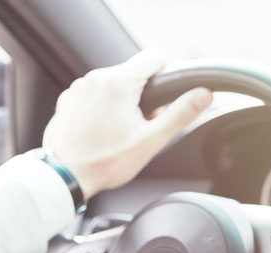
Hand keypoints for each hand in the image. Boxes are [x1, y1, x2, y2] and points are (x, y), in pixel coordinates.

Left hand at [42, 50, 212, 198]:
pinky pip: (91, 96)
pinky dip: (99, 108)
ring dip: (119, 101)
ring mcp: (78, 89)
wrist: (66, 177)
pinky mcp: (67, 101)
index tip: (161, 98)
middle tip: (139, 125)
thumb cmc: (106, 162)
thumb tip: (204, 95)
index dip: (164, 75)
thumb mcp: (151, 140)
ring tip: (118, 131)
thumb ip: (180, 114)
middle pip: (131, 74)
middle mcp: (95, 78)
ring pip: (110, 85)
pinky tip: (99, 132)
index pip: (153, 57)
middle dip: (141, 95)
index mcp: (118, 82)